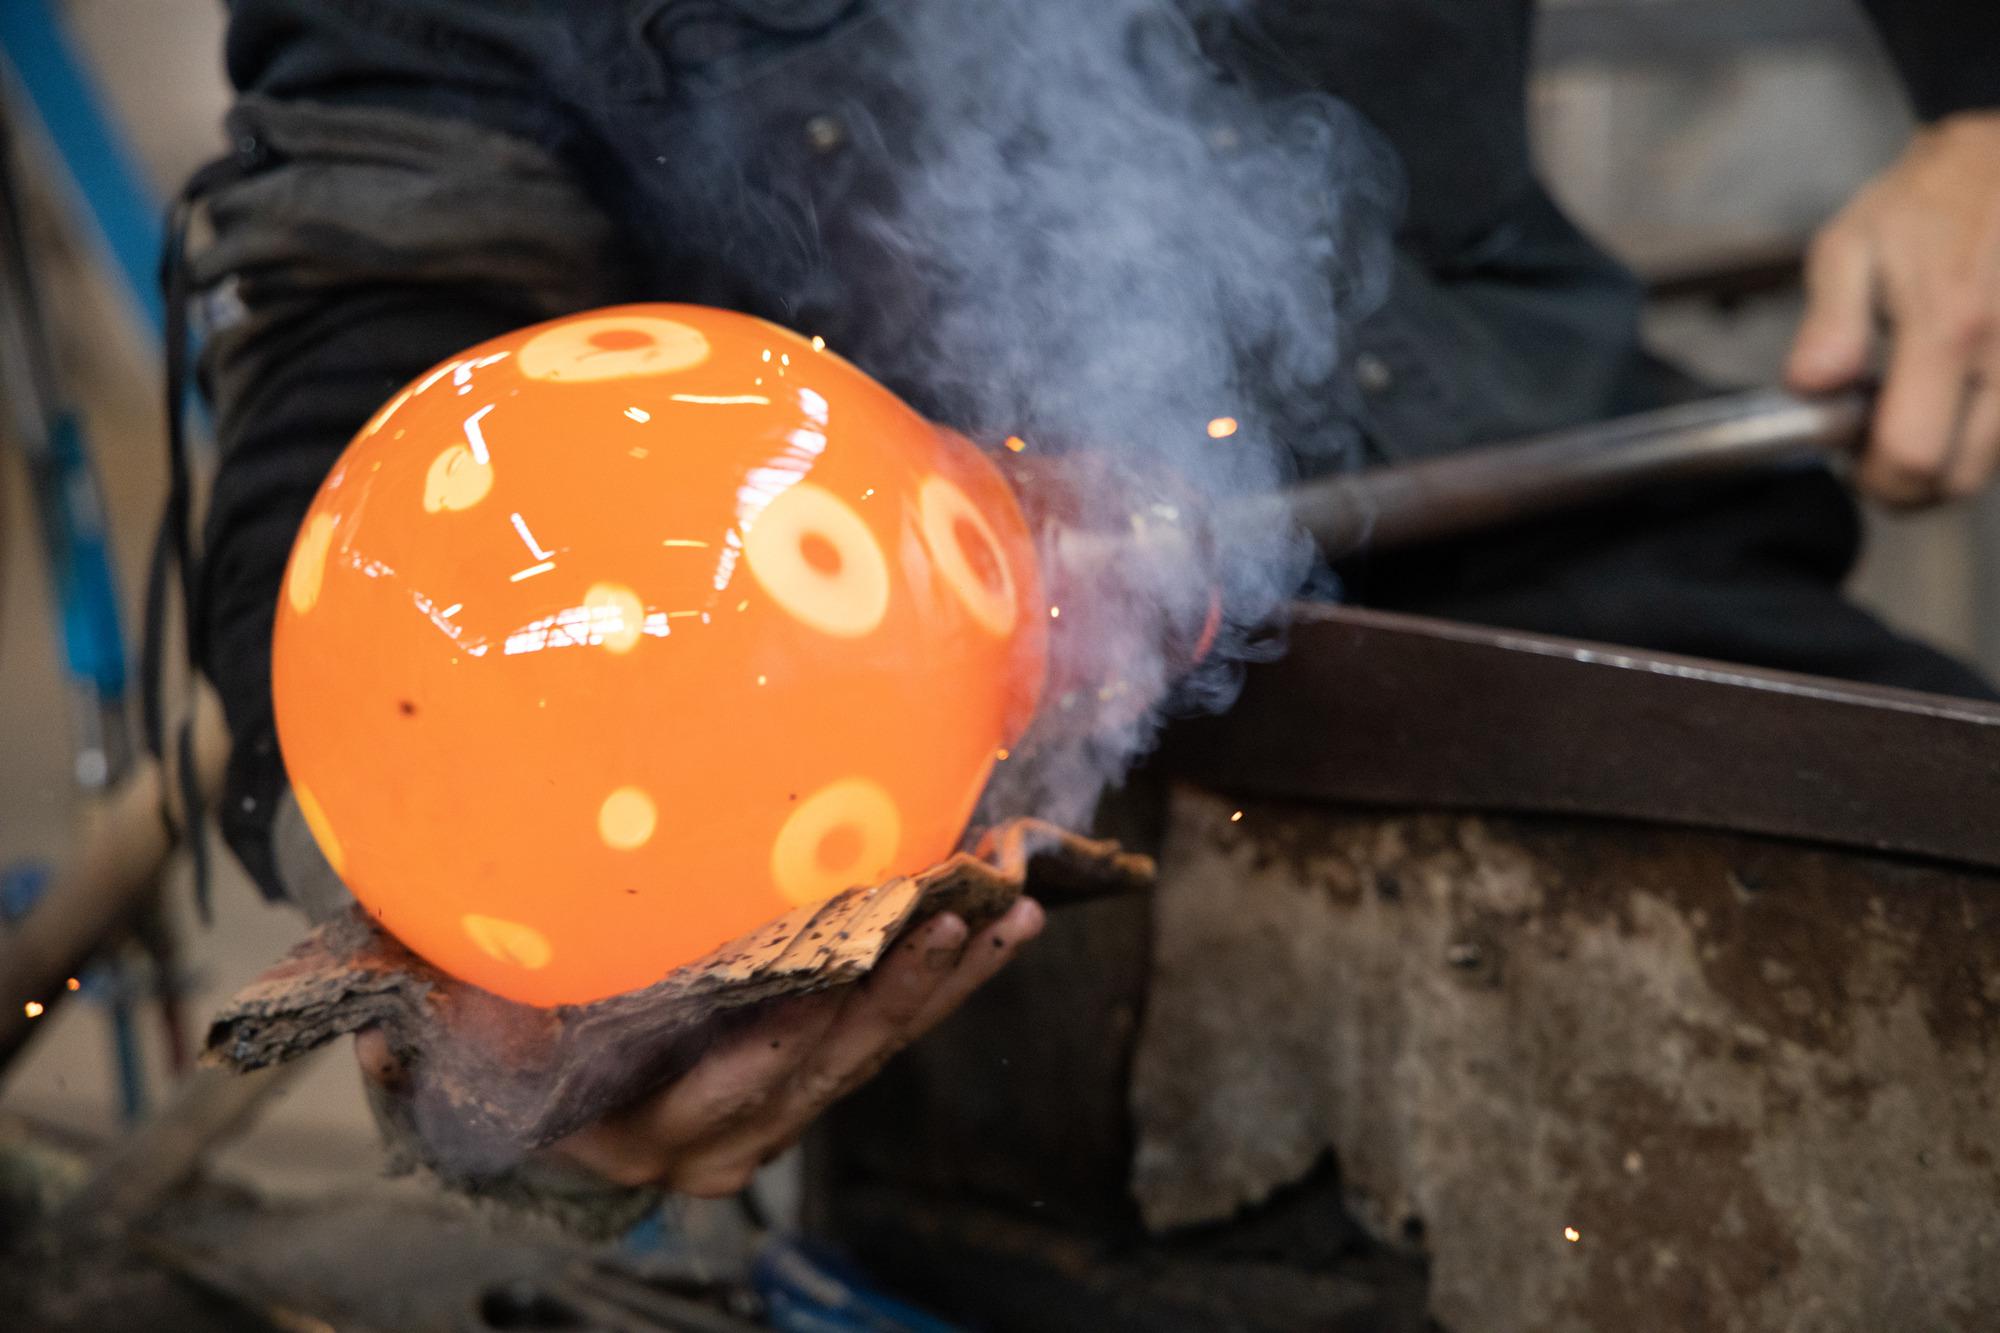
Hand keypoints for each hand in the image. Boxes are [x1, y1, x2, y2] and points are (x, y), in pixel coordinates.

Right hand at [354, 898, 1043, 1195]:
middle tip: (967, 908)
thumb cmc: (492, 1054)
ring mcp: (772, 1119)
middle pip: (831, 1068)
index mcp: (640, 1132)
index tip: (862, 952)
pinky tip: (1002, 923)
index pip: (735, 1079)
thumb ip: (433, 1024)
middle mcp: (720, 1139)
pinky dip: (942, 983)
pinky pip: (886, 1040)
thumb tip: (372, 1020)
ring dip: (950, 982)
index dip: (804, 1021)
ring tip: (1017, 909)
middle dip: (907, 990)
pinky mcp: (808, 1086)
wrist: (535, 1112)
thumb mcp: (456, 1042)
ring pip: (875, 1057)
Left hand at [1787, 111, 1999, 505]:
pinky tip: (1954, 395)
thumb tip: (1811, 387)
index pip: (1913, 456)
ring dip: (1949, 460)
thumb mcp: (1851, 246)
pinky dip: (1983, 433)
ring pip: (1995, 461)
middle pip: (1960, 480)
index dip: (1873, 479)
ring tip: (1915, 412)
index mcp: (1947, 327)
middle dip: (1910, 483)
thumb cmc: (1925, 198)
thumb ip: (1829, 323)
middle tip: (1878, 444)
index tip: (1850, 455)